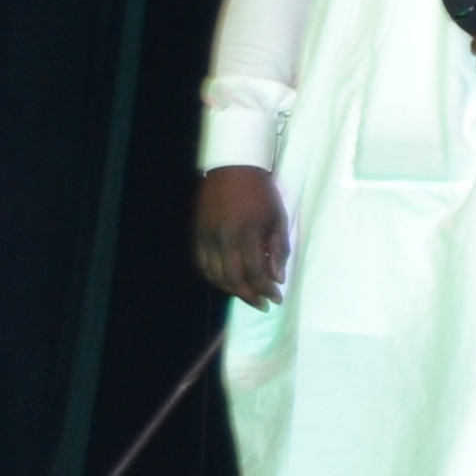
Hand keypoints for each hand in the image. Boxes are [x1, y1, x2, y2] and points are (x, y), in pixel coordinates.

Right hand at [192, 166, 288, 306]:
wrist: (233, 170)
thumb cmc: (262, 194)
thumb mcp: (278, 218)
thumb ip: (279, 250)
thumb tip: (278, 278)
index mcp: (247, 234)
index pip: (255, 272)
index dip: (265, 290)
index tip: (276, 299)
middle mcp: (223, 239)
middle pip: (234, 278)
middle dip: (249, 296)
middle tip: (262, 305)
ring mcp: (206, 237)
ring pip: (215, 275)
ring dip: (232, 290)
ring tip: (247, 296)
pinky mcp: (197, 234)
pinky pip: (202, 264)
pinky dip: (214, 278)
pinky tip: (226, 282)